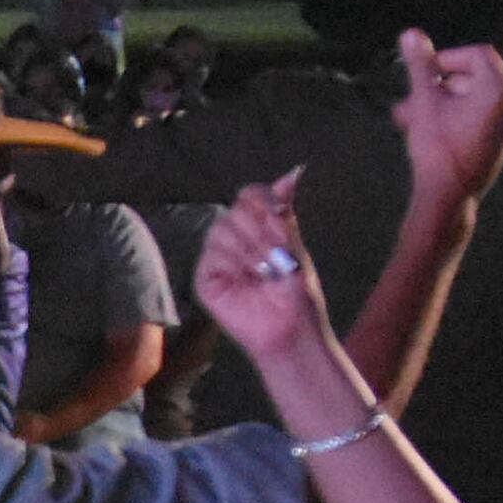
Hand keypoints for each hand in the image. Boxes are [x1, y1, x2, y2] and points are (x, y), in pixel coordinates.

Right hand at [196, 175, 330, 365]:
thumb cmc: (296, 294)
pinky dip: (231, 267)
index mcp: (258, 226)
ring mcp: (218, 257)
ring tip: (263, 275)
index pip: (250, 194)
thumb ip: (285, 212)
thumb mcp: (295, 248)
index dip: (262, 200)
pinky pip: (211, 257)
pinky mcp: (206, 278)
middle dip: (260, 232)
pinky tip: (245, 282)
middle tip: (275, 259)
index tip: (278, 218)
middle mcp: (235, 238)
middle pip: (235, 210)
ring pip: (221, 231)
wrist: (290, 329)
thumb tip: (293, 173)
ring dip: (248, 252)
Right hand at [390, 29, 502, 209]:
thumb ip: (420, 66)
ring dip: (439, 102)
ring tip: (407, 117)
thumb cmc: (438, 149)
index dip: (447, 57)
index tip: (424, 71)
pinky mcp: (498, 140)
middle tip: (411, 97)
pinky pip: (476, 117)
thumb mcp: (425, 103)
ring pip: (470, 99)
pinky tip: (423, 128)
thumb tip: (410, 33)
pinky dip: (452, 116)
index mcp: (500, 90)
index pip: (477, 54)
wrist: (449, 200)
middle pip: (473, 77)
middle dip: (437, 85)